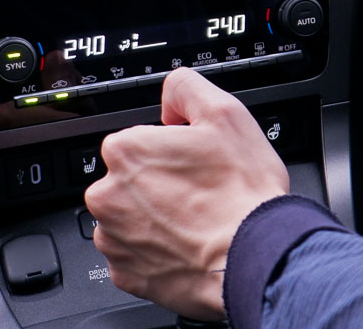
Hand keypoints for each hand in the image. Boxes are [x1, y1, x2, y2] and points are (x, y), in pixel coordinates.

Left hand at [84, 68, 289, 319]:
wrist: (253, 257)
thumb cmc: (241, 193)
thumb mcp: (225, 113)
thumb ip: (186, 88)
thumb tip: (170, 97)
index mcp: (126, 151)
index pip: (139, 139)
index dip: (170, 148)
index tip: (193, 162)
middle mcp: (108, 195)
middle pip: (131, 179)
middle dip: (160, 183)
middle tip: (199, 192)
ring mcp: (114, 238)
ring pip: (130, 217)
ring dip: (155, 218)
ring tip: (195, 222)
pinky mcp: (124, 274)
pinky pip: (134, 255)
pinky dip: (156, 252)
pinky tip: (186, 246)